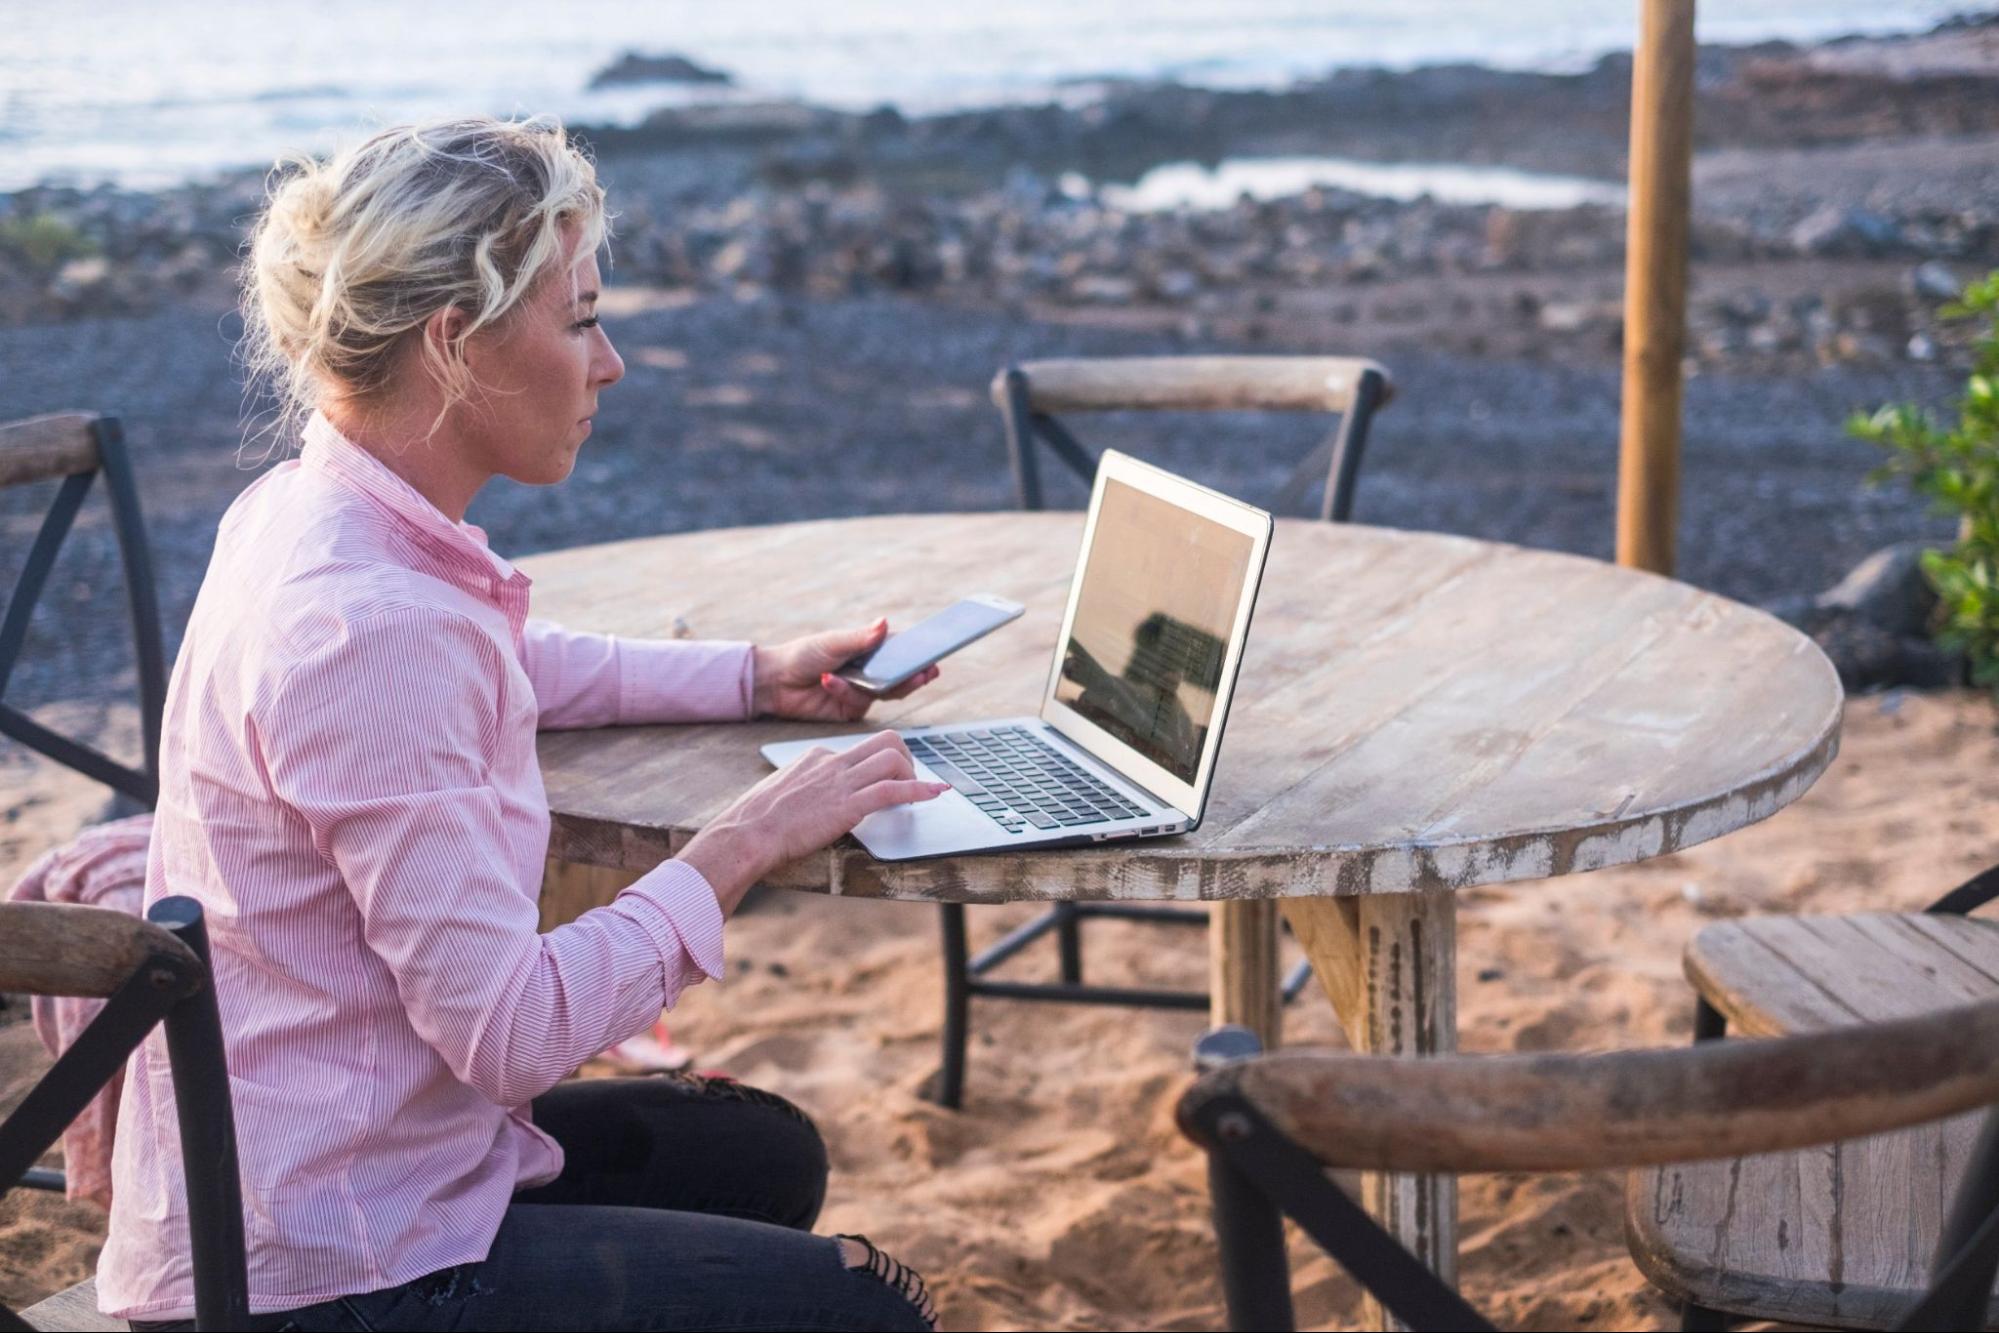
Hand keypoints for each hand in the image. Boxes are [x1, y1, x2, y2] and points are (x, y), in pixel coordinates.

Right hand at [678, 731, 949, 912]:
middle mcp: (831, 761)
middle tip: (910, 781)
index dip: (877, 766)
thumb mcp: (782, 794)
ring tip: (918, 794)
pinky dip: (919, 790)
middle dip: (906, 759)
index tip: (886, 781)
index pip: (857, 749)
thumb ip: (804, 789)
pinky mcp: (847, 805)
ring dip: (914, 775)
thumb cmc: (755, 822)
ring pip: (893, 759)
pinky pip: (893, 790)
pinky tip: (934, 795)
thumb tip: (815, 800)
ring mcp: (840, 781)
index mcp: (815, 756)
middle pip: (884, 741)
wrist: (746, 833)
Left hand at [751, 618, 941, 721]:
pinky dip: (844, 692)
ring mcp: (863, 692)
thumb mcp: (832, 642)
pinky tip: (829, 681)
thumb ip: (860, 638)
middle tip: (925, 673)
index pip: (901, 651)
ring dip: (882, 685)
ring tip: (869, 678)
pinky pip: (858, 703)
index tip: (933, 657)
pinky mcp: (851, 710)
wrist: (776, 683)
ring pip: (886, 693)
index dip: (919, 655)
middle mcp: (871, 672)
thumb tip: (884, 623)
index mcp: (869, 650)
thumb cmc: (803, 655)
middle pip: (901, 676)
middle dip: (914, 676)